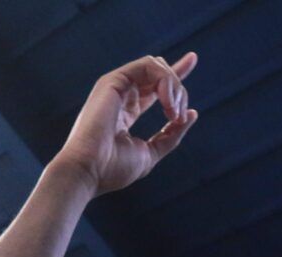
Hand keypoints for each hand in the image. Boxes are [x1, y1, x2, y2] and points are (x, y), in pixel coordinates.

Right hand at [53, 53, 196, 194]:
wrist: (89, 171)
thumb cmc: (113, 169)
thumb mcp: (151, 153)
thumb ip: (171, 135)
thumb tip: (192, 113)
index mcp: (126, 112)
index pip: (154, 86)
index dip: (175, 74)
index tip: (193, 59)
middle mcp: (121, 95)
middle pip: (159, 72)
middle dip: (179, 89)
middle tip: (178, 116)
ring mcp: (116, 86)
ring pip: (157, 66)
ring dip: (174, 87)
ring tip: (172, 112)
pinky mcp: (113, 80)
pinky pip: (149, 65)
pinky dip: (165, 81)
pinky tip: (166, 103)